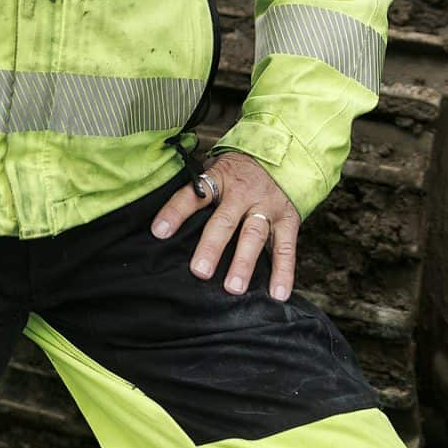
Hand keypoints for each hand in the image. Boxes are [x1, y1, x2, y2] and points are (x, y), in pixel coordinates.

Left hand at [151, 152, 299, 301]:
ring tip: (234, 287)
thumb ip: (198, 191)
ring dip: (244, 263)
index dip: (175, 212)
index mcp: (219, 178)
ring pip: (254, 236)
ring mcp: (267, 206)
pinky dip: (284, 272)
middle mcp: (243, 193)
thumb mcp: (216, 169)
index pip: (193, 195)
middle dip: (212, 247)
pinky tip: (277, 293)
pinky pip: (286, 248)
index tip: (159, 232)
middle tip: (200, 271)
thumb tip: (167, 222)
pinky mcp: (288, 220)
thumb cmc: (239, 170)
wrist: (283, 154)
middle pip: (224, 221)